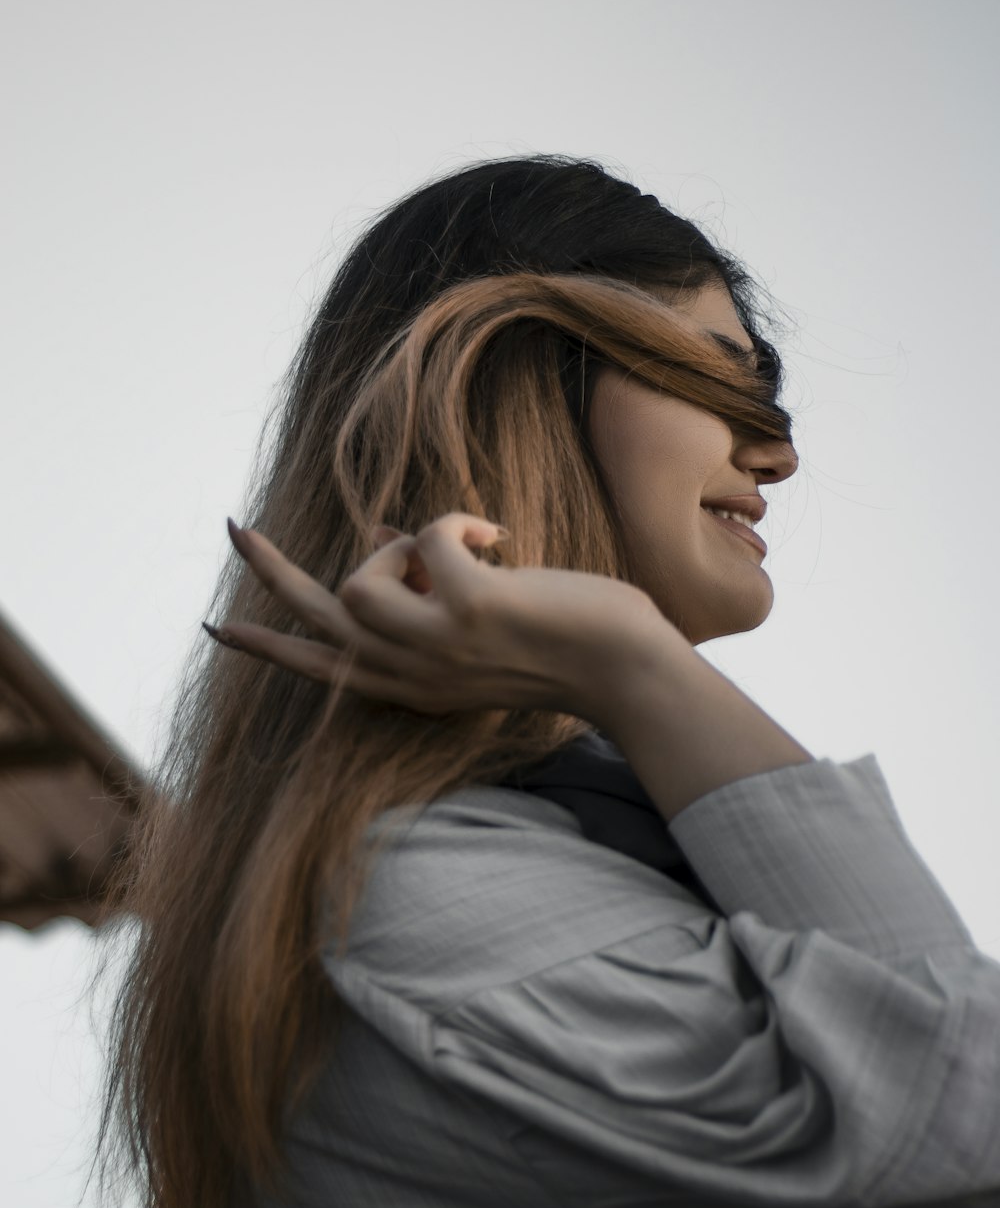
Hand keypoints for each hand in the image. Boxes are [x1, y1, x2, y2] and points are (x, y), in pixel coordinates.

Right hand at [204, 511, 662, 720]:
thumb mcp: (480, 634)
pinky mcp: (465, 610)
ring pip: (358, 579)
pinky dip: (457, 522)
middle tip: (235, 528)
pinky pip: (427, 536)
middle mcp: (412, 674)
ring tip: (458, 547)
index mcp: (412, 685)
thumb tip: (383, 532)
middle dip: (270, 572)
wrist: (627, 671)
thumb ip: (429, 598)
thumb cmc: (565, 647)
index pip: (323, 667)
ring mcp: (434, 646)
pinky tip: (498, 539)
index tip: (220, 629)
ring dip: (402, 543)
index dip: (269, 646)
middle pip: (316, 618)